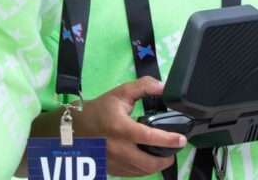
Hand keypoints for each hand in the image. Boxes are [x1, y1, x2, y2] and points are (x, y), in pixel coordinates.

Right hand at [43, 77, 186, 177]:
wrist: (74, 129)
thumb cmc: (100, 109)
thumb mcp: (120, 93)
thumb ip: (143, 86)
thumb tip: (163, 87)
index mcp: (122, 129)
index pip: (150, 137)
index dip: (169, 139)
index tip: (182, 139)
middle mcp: (120, 150)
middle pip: (150, 163)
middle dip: (167, 159)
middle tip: (175, 149)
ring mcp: (116, 163)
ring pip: (143, 172)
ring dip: (157, 165)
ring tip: (164, 154)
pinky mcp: (113, 171)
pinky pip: (134, 174)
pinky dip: (145, 169)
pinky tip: (148, 159)